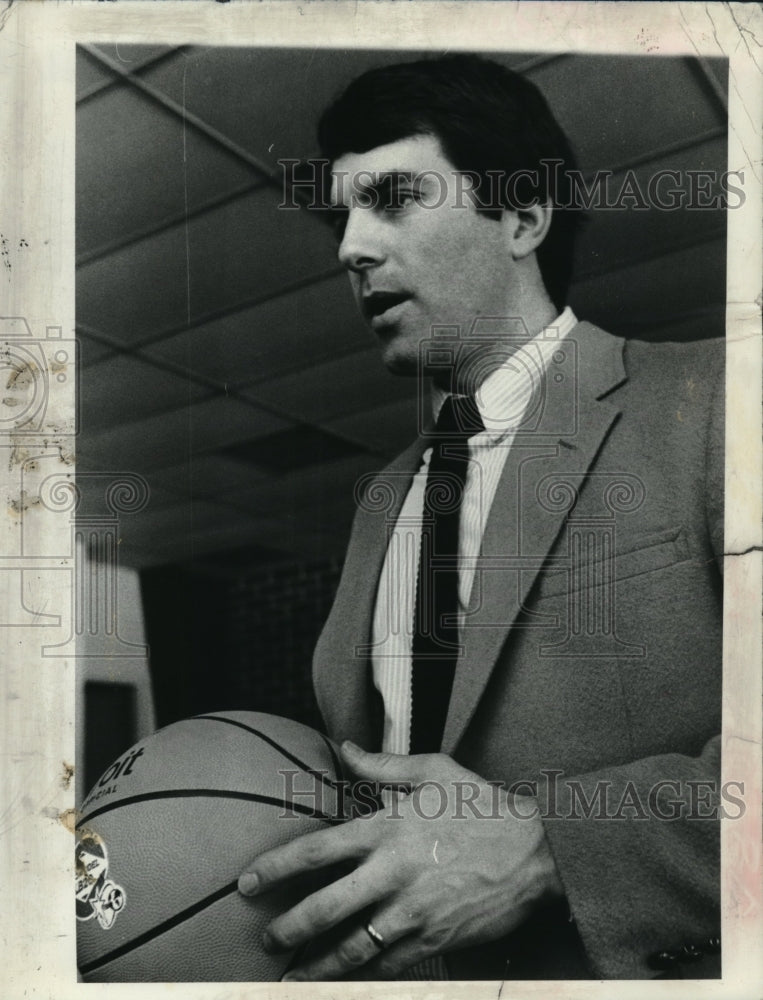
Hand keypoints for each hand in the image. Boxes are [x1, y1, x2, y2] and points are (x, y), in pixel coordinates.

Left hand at [238, 742, 563, 980]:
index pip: (317, 850)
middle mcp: (392, 873)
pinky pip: (388, 967)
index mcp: (386, 829)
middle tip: (266, 939)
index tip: (247, 882)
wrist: (535, 851)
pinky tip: (344, 984)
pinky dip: (362, 979)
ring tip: (290, 978)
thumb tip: (344, 746)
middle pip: (324, 908)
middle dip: (287, 928)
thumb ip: (382, 765)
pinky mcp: (434, 940)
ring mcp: (412, 913)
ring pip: (351, 948)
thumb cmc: (481, 806)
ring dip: (315, 966)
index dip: (276, 868)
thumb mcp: (433, 771)